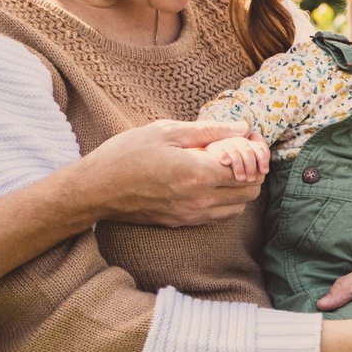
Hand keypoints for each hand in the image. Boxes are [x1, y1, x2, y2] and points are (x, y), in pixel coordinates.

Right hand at [78, 119, 262, 226]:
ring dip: (240, 187)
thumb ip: (209, 130)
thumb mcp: (166, 131)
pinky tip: (208, 181)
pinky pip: (218, 215)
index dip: (256, 151)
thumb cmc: (126, 154)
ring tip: (224, 166)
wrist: (96, 189)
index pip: (250, 170)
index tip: (248, 137)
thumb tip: (242, 127)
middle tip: (240, 151)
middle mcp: (200, 200)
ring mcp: (192, 215)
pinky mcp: (182, 223)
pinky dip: (224, 199)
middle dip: (254, 170)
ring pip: (238, 207)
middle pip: (251, 192)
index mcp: (199, 174)